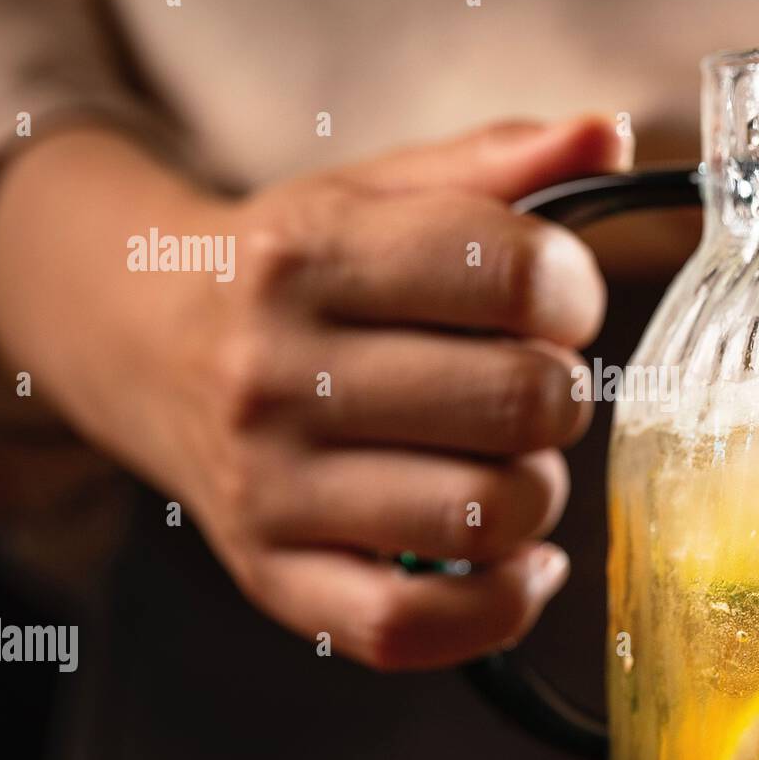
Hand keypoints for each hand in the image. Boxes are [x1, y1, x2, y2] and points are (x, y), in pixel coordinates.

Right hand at [0, 117, 623, 669]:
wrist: (147, 342)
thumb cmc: (292, 267)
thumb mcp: (375, 191)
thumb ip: (498, 162)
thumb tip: (610, 133)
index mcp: (311, 255)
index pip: (515, 274)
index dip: (574, 292)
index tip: (555, 304)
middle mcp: (277, 372)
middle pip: (519, 400)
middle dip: (560, 394)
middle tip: (532, 386)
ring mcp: (270, 486)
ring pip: (487, 514)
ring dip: (537, 491)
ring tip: (508, 462)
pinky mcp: (273, 574)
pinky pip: (415, 626)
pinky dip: (500, 602)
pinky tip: (514, 560)